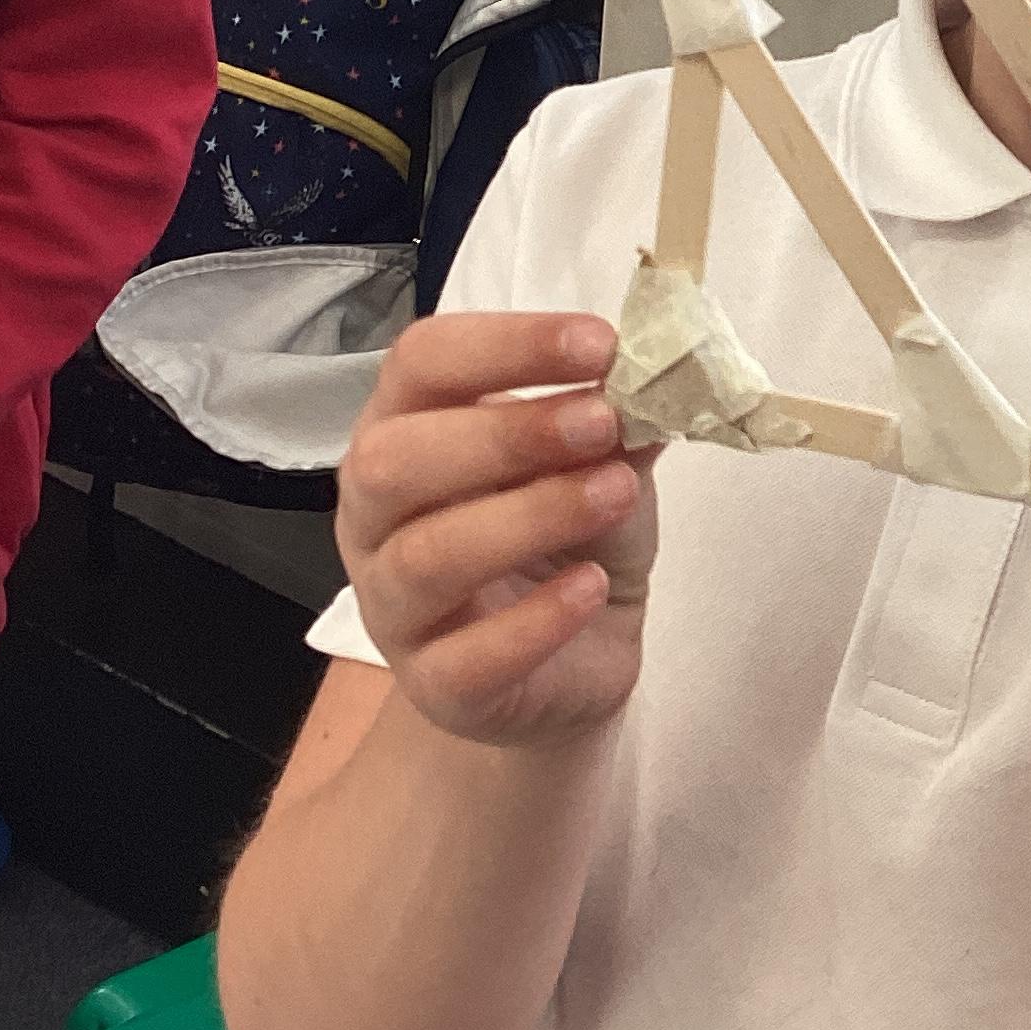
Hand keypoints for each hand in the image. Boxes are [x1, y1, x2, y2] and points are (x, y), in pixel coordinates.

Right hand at [337, 314, 657, 750]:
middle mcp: (375, 514)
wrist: (578, 662)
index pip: (420, 363)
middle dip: (505, 434)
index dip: (505, 344)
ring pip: (424, 557)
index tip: (600, 344)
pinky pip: (463, 659)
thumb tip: (655, 377)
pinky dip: (533, 622)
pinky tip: (590, 590)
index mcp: (405, 430)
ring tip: (615, 495)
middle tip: (603, 423)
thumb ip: (617, 424)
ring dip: (529, 517)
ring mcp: (392, 605)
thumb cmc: (571, 541)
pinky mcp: (432, 685)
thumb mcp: (603, 466)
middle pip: (395, 460)